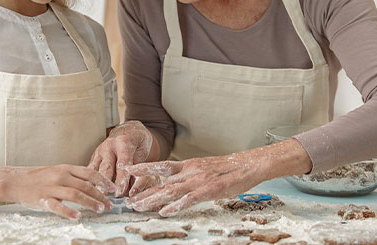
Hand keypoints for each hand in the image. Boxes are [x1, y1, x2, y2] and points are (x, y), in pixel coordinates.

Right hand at [4, 165, 116, 219]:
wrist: (16, 181)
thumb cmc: (40, 177)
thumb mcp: (58, 171)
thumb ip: (74, 176)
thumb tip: (94, 183)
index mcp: (66, 168)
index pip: (90, 173)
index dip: (103, 181)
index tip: (113, 189)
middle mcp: (61, 176)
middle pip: (86, 185)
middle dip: (100, 196)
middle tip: (109, 204)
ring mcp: (52, 188)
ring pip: (76, 195)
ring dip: (90, 202)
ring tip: (99, 209)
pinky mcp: (43, 199)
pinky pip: (57, 206)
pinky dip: (68, 212)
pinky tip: (77, 217)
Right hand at [88, 120, 155, 196]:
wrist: (128, 130)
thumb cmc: (138, 142)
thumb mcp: (143, 150)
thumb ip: (137, 167)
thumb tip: (134, 189)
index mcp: (123, 142)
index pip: (122, 163)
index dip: (121, 178)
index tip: (120, 192)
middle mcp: (109, 146)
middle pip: (107, 168)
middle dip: (106, 184)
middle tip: (107, 198)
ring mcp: (99, 151)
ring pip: (95, 170)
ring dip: (96, 185)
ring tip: (96, 199)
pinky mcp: (93, 157)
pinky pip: (89, 170)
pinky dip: (88, 181)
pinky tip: (87, 192)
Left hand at [124, 139, 310, 216]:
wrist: (248, 165)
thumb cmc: (228, 168)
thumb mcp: (205, 167)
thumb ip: (190, 174)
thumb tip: (176, 182)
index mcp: (189, 164)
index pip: (162, 165)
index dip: (144, 168)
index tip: (128, 170)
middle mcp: (190, 170)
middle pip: (162, 182)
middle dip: (144, 192)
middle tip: (129, 201)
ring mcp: (198, 180)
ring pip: (170, 191)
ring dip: (153, 200)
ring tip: (139, 207)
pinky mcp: (208, 190)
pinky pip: (189, 199)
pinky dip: (176, 206)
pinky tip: (165, 212)